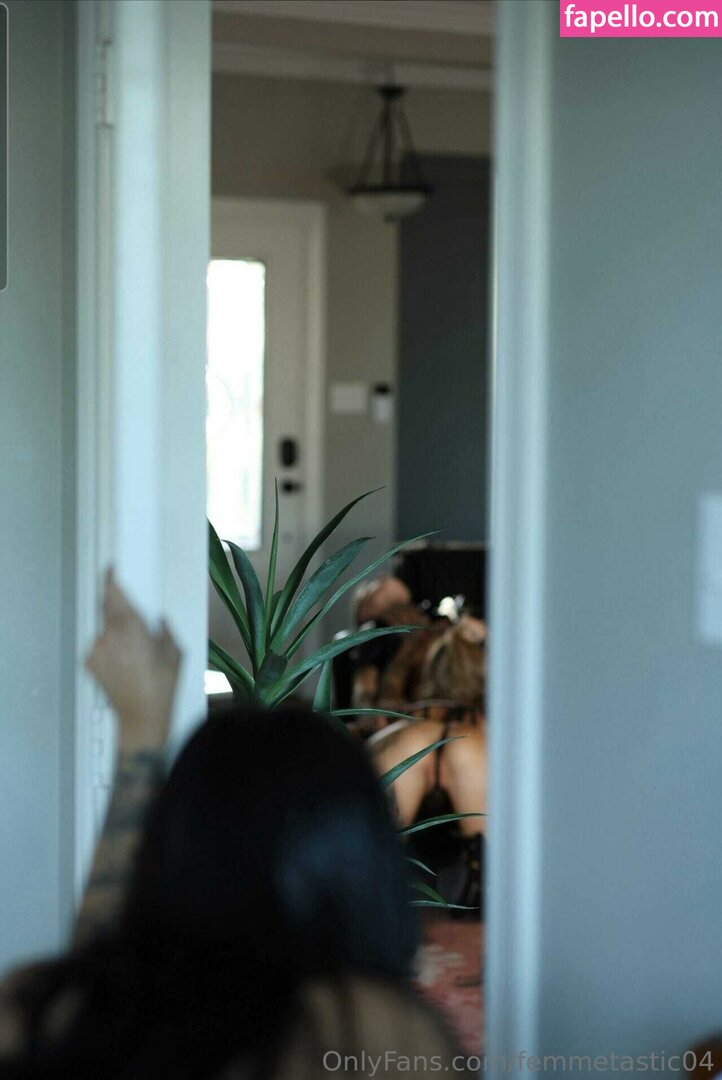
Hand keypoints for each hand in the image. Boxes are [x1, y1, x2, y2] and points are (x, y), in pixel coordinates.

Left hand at [85, 569, 181, 752]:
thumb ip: (165, 629)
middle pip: (108, 608)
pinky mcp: (90, 662)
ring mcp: (96, 649)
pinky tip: (124, 664)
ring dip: (116, 632)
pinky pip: (99, 645)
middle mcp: (109, 635)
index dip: (111, 579)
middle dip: (119, 608)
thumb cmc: (161, 687)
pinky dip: (109, 647)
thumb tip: (158, 619)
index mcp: (131, 628)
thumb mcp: (175, 653)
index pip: (114, 594)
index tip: (112, 569)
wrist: (141, 718)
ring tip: (134, 653)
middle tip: (135, 623)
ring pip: (104, 628)